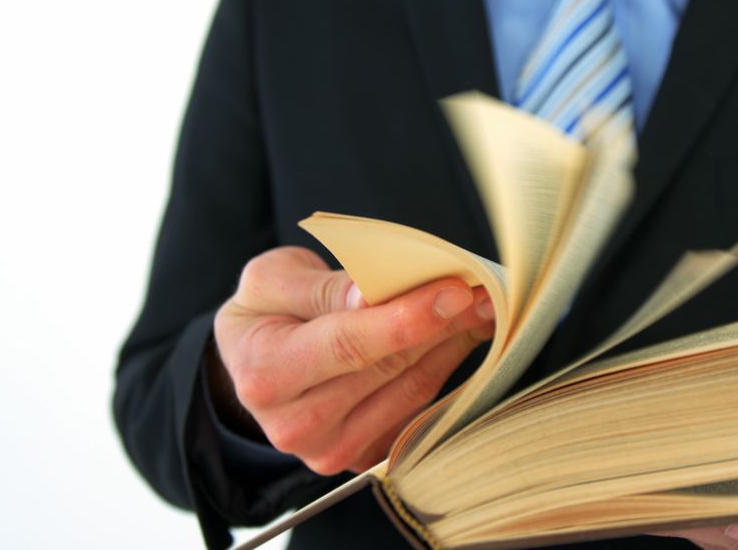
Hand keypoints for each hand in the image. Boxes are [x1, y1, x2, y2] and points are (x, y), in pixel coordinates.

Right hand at [210, 246, 494, 474]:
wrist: (252, 363)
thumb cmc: (265, 313)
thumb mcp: (272, 280)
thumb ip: (322, 288)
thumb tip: (371, 294)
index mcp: (267, 374)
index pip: (350, 345)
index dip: (407, 318)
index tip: (455, 292)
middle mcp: (296, 425)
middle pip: (390, 368)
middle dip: (443, 325)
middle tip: (485, 290)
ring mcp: (331, 449)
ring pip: (412, 390)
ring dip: (454, 346)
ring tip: (482, 308)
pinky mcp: (362, 456)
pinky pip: (418, 410)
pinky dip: (445, 370)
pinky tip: (461, 338)